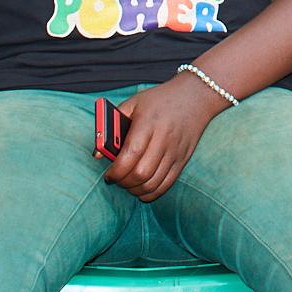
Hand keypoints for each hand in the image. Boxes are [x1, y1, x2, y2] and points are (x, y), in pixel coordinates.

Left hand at [104, 75, 226, 201]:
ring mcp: (175, 152)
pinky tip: (141, 189)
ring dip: (135, 190)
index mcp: (148, 123)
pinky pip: (166, 185)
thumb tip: (97, 154)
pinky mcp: (182, 161)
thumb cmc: (159, 100)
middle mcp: (163, 139)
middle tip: (116, 180)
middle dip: (123, 182)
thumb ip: (112, 125)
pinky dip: (151, 193)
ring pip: (153, 183)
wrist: (194, 97)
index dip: (116, 170)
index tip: (108, 175)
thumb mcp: (133, 104)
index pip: (130, 154)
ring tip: (127, 184)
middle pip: (141, 173)